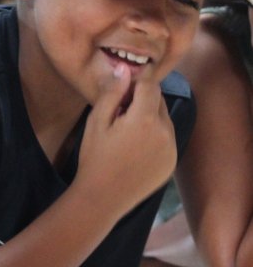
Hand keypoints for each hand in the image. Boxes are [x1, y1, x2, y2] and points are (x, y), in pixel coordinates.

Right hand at [78, 66, 176, 214]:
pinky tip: (134, 148)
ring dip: (149, 116)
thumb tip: (124, 68)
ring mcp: (172, 148)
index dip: (139, 77)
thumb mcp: (96, 121)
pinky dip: (155, 136)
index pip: (150, 84)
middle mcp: (165, 131)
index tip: (129, 74)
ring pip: (163, 119)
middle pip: (158, 100)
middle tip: (120, 108)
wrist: (102, 197)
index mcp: (145, 119)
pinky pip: (166, 139)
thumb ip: (112, 93)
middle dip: (142, 98)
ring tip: (126, 131)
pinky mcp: (172, 162)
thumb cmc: (94, 157)